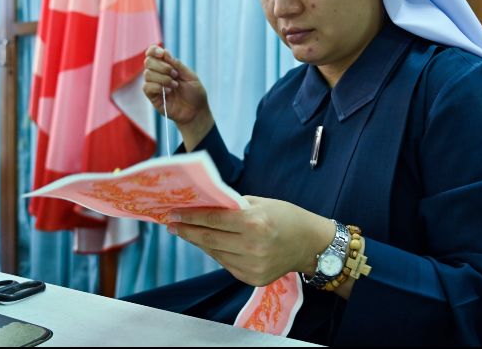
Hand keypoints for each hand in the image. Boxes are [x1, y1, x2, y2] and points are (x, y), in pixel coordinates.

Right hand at [142, 45, 213, 149]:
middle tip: (175, 75)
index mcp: (166, 66)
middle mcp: (158, 74)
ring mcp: (154, 85)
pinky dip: (158, 87)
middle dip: (162, 66)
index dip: (153, 50)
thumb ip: (177, 64)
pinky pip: (147, 87)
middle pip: (148, 62)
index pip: (152, 53)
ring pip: (147, 74)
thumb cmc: (194, 93)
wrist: (196, 111)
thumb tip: (165, 52)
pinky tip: (169, 91)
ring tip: (175, 85)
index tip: (161, 53)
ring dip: (163, 78)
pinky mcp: (152, 97)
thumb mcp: (190, 76)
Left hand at [166, 196, 334, 286]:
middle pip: (209, 238)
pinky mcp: (252, 278)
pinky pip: (226, 264)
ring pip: (215, 253)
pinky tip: (208, 244)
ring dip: (198, 242)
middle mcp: (252, 247)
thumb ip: (234, 205)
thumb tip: (206, 205)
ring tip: (186, 232)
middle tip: (171, 224)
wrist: (310, 245)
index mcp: (254, 223)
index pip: (213, 220)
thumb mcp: (261, 203)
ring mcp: (252, 266)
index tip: (174, 213)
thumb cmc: (286, 217)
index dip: (191, 217)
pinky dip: (215, 253)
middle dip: (187, 231)